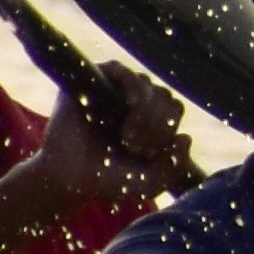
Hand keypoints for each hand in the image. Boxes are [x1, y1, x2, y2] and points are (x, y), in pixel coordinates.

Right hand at [6, 63, 192, 218]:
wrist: (68, 180)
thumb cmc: (106, 181)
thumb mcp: (149, 183)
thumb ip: (174, 167)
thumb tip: (186, 137)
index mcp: (149, 120)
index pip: (173, 108)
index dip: (168, 130)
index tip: (149, 154)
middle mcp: (132, 102)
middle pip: (165, 96)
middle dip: (158, 126)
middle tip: (136, 148)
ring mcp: (112, 91)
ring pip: (148, 84)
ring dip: (146, 114)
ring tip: (129, 139)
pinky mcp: (91, 84)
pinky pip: (120, 69)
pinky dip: (131, 88)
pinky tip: (127, 111)